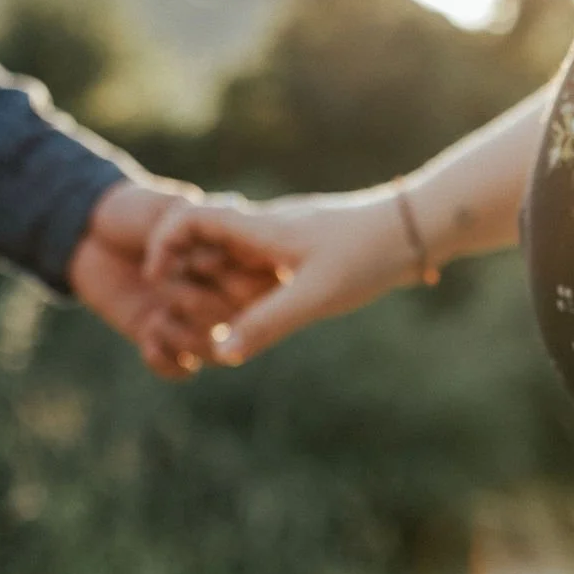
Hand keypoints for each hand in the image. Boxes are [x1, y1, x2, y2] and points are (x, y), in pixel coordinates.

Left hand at [67, 180, 275, 377]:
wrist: (87, 231)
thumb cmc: (132, 211)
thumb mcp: (165, 206)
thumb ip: (195, 216)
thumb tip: (221, 225)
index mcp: (234, 261)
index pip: (256, 286)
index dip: (233, 282)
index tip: (197, 263)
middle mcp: (219, 295)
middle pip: (238, 325)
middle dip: (206, 310)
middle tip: (173, 294)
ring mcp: (192, 320)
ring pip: (215, 354)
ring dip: (187, 341)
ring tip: (157, 321)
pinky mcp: (165, 337)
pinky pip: (182, 370)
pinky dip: (168, 363)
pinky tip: (147, 342)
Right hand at [142, 186, 424, 365]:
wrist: (418, 228)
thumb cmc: (368, 255)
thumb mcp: (316, 296)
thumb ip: (266, 324)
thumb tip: (221, 354)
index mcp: (260, 226)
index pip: (190, 219)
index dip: (162, 244)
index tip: (155, 278)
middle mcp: (266, 225)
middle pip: (204, 240)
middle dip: (186, 273)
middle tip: (183, 312)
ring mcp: (285, 235)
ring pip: (232, 255)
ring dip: (217, 284)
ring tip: (215, 322)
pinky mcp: (304, 248)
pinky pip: (258, 264)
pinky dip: (245, 288)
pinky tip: (254, 316)